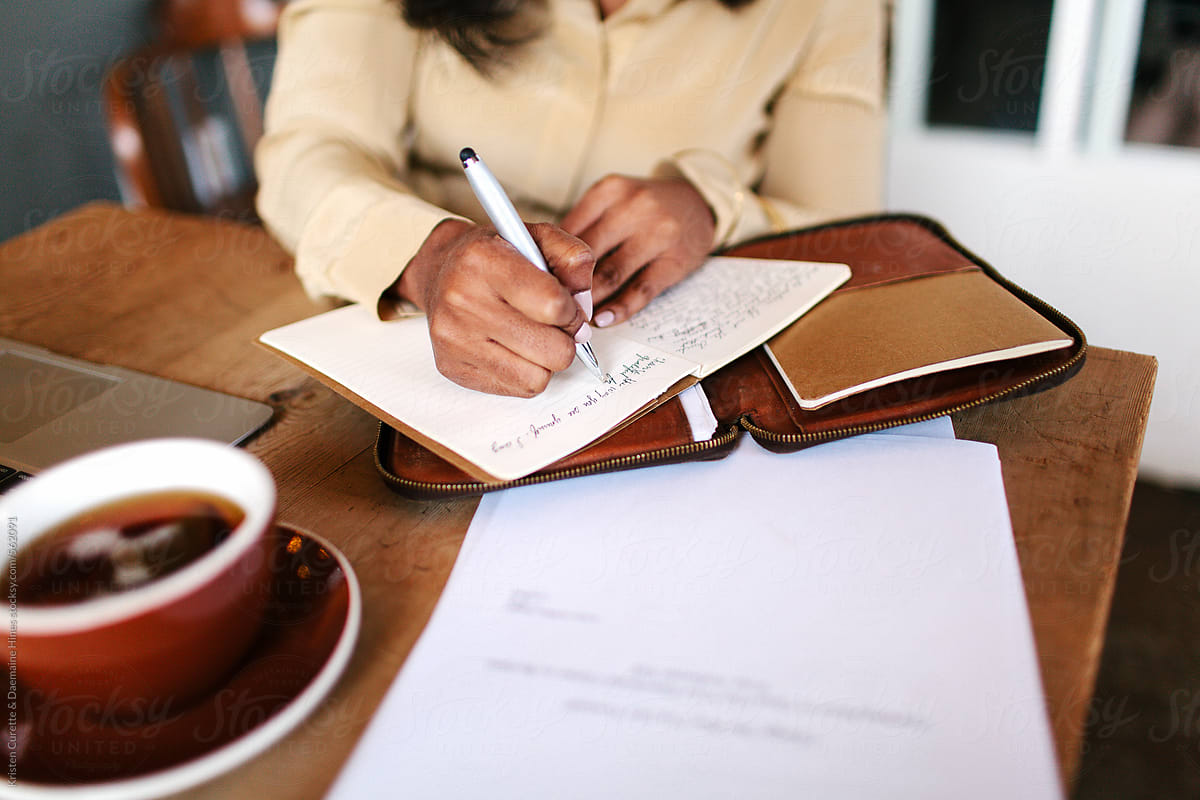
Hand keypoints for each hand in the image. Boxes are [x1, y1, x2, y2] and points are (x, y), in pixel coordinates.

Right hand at [395, 219, 594, 396]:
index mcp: (483, 260)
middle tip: (552, 325)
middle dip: (564, 340)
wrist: (439, 271)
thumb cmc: (495, 256)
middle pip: (553, 350)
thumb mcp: (537, 237)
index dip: (573, 312)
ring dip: (545, 360)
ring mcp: (454, 339)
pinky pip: (517, 389)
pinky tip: (512, 348)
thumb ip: (573, 258)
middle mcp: (462, 300)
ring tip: (532, 336)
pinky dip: (525, 372)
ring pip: (538, 378)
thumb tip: (584, 307)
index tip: (568, 308)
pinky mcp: (452, 367)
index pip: (553, 305)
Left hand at [560, 174, 714, 326]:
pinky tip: (604, 319)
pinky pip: (641, 290)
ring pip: (611, 275)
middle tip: (553, 305)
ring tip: (575, 317)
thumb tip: (548, 265)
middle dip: (566, 285)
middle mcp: (634, 208)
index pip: (568, 231)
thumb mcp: (614, 201)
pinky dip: (620, 308)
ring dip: (589, 301)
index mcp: (610, 191)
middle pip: (586, 254)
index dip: (551, 262)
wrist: (699, 203)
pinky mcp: (675, 261)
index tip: (541, 283)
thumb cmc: (647, 208)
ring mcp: (657, 234)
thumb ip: (584, 226)